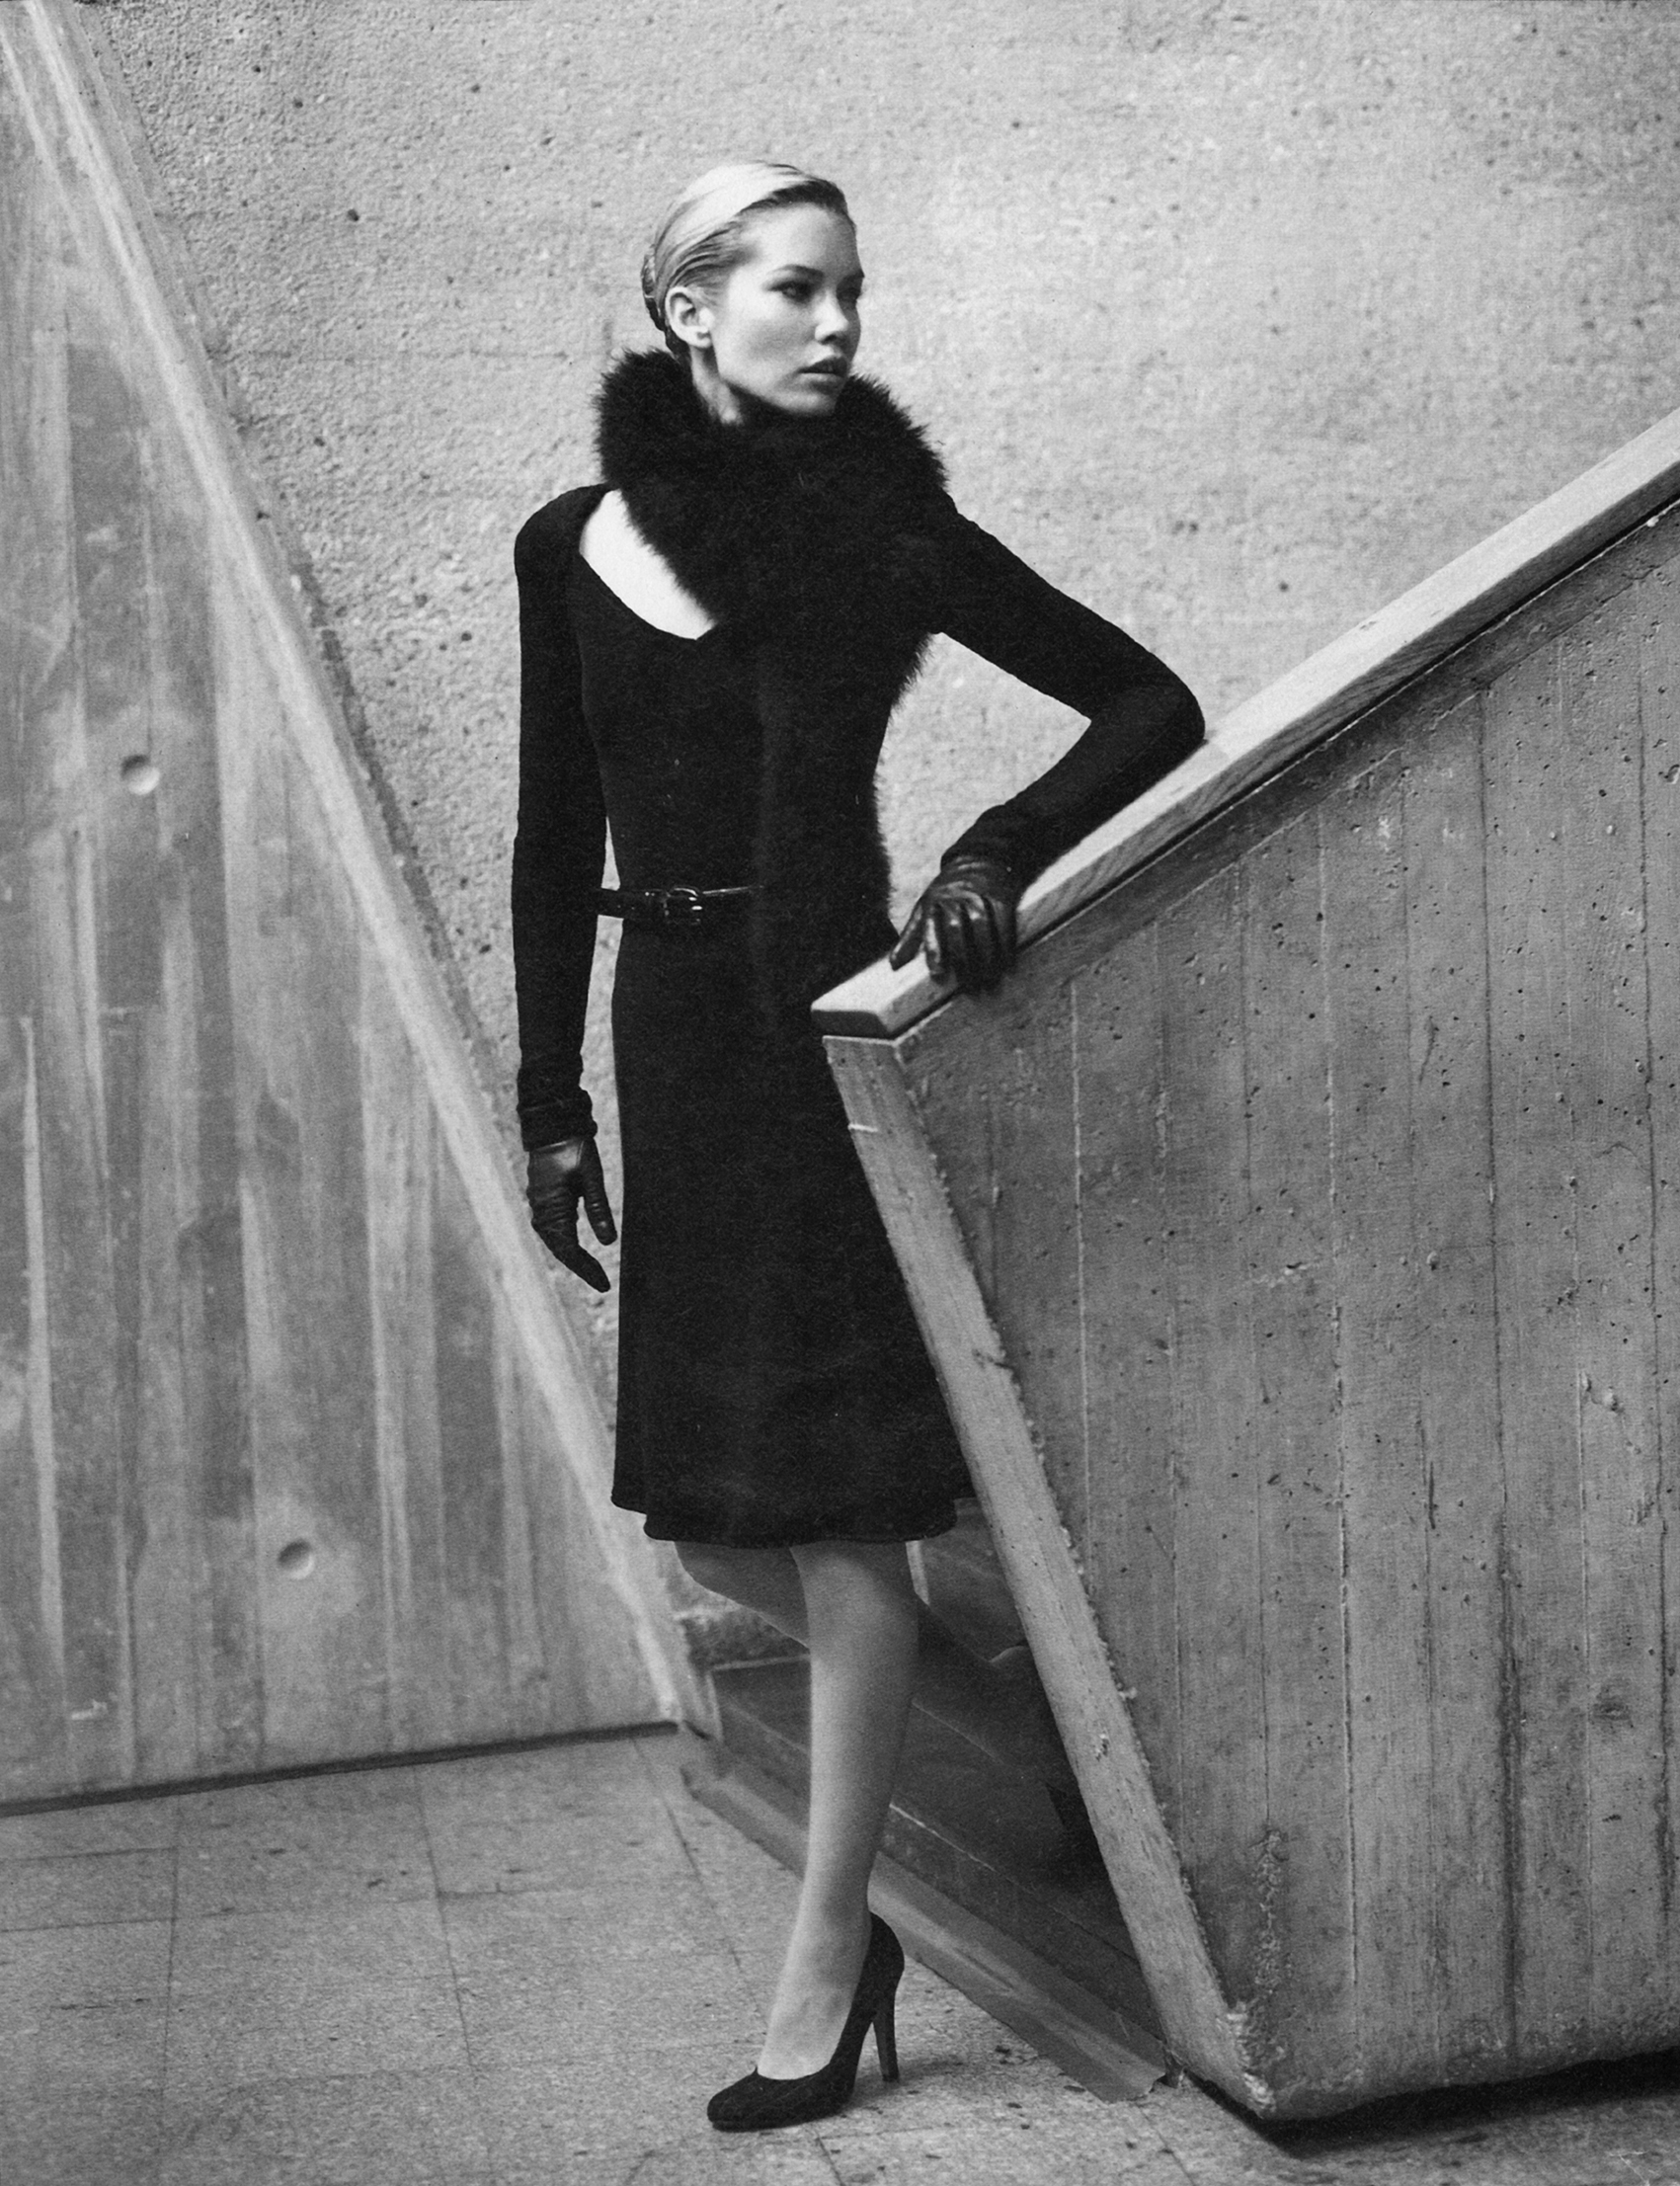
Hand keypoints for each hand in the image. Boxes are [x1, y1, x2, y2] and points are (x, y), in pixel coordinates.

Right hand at [526, 1136, 616, 1291]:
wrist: (553, 1125)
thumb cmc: (574, 1147)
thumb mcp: (592, 1176)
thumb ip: (599, 1209)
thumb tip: (608, 1243)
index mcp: (552, 1209)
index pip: (570, 1251)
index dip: (587, 1270)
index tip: (605, 1284)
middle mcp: (542, 1212)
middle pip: (561, 1251)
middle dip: (582, 1268)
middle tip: (603, 1283)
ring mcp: (540, 1206)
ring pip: (556, 1242)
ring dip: (573, 1258)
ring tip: (592, 1272)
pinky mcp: (543, 1200)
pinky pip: (553, 1230)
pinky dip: (566, 1244)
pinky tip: (577, 1250)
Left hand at [888, 857, 1020, 990]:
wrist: (979, 862)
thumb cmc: (947, 894)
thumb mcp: (925, 908)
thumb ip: (911, 936)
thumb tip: (894, 965)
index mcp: (933, 902)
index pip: (930, 927)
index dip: (934, 950)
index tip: (938, 974)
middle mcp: (954, 897)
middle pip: (956, 928)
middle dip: (962, 958)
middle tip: (969, 986)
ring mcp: (978, 895)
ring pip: (981, 925)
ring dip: (985, 955)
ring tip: (988, 980)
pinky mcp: (1000, 897)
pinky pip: (1003, 922)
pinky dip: (1005, 943)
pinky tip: (1007, 964)